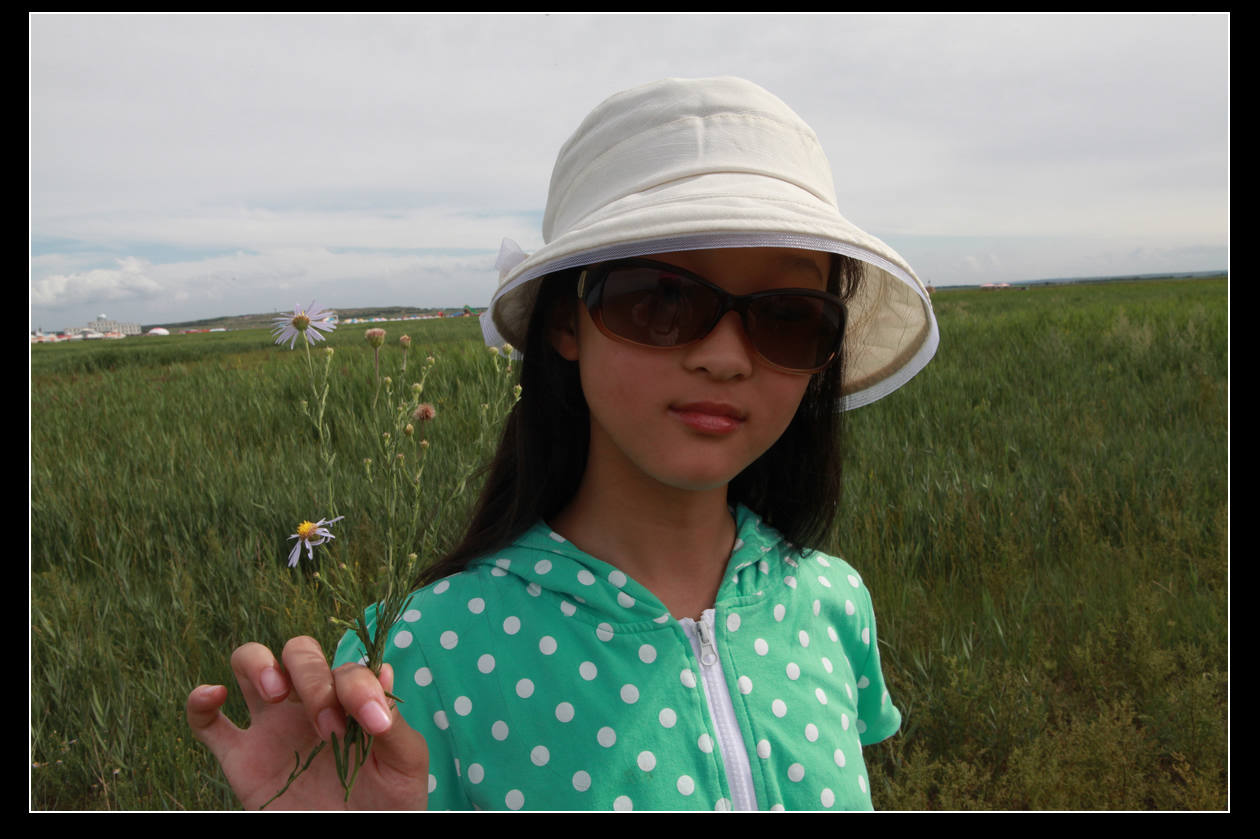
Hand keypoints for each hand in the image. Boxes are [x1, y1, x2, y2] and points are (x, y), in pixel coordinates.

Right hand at [186, 636, 428, 809]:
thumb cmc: (389, 806)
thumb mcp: (405, 765)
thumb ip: (394, 723)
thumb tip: (384, 670)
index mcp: (351, 702)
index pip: (346, 668)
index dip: (358, 686)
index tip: (371, 723)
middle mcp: (310, 704)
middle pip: (298, 652)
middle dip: (311, 677)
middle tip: (326, 726)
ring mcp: (272, 728)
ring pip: (251, 664)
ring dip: (258, 663)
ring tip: (274, 692)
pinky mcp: (241, 760)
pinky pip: (207, 722)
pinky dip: (200, 702)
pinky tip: (214, 695)